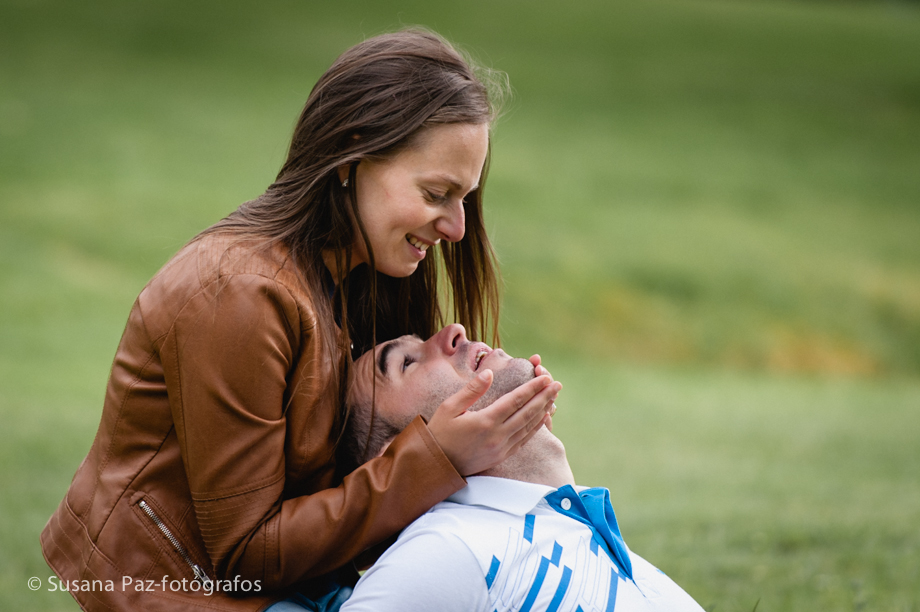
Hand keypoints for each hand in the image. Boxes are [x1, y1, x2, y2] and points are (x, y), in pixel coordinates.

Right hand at [427, 369, 561, 475]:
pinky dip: (535, 427)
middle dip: (544, 397)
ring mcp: (501, 448)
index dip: (532, 388)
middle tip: (557, 384)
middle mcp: (497, 436)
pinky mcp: (501, 456)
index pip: (515, 400)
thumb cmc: (439, 433)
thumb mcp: (449, 407)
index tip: (545, 378)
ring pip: (528, 427)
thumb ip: (471, 390)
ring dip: (543, 410)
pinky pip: (524, 439)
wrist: (435, 465)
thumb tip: (489, 373)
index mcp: (485, 421)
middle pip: (527, 413)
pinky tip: (542, 418)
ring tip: (553, 398)